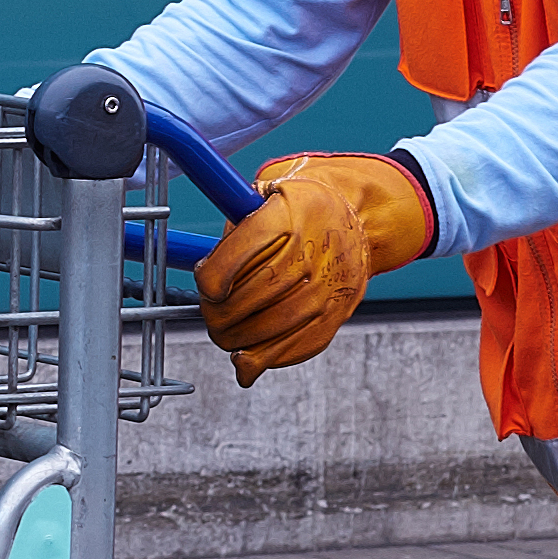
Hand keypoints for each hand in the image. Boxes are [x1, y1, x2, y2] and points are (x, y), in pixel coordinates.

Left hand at [193, 151, 432, 384]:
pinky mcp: (338, 311)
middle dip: (221, 313)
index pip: (245, 248)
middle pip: (258, 292)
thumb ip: (232, 233)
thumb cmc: (296, 212)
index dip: (215, 276)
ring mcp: (331, 282)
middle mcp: (316, 246)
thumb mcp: (263, 199)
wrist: (354, 219)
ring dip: (239, 340)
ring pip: (276, 324)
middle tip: (209, 315)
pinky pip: (298, 344)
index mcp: (289, 212)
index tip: (205, 288)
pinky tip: (246, 359)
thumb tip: (203, 278)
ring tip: (224, 335)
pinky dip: (266, 358)